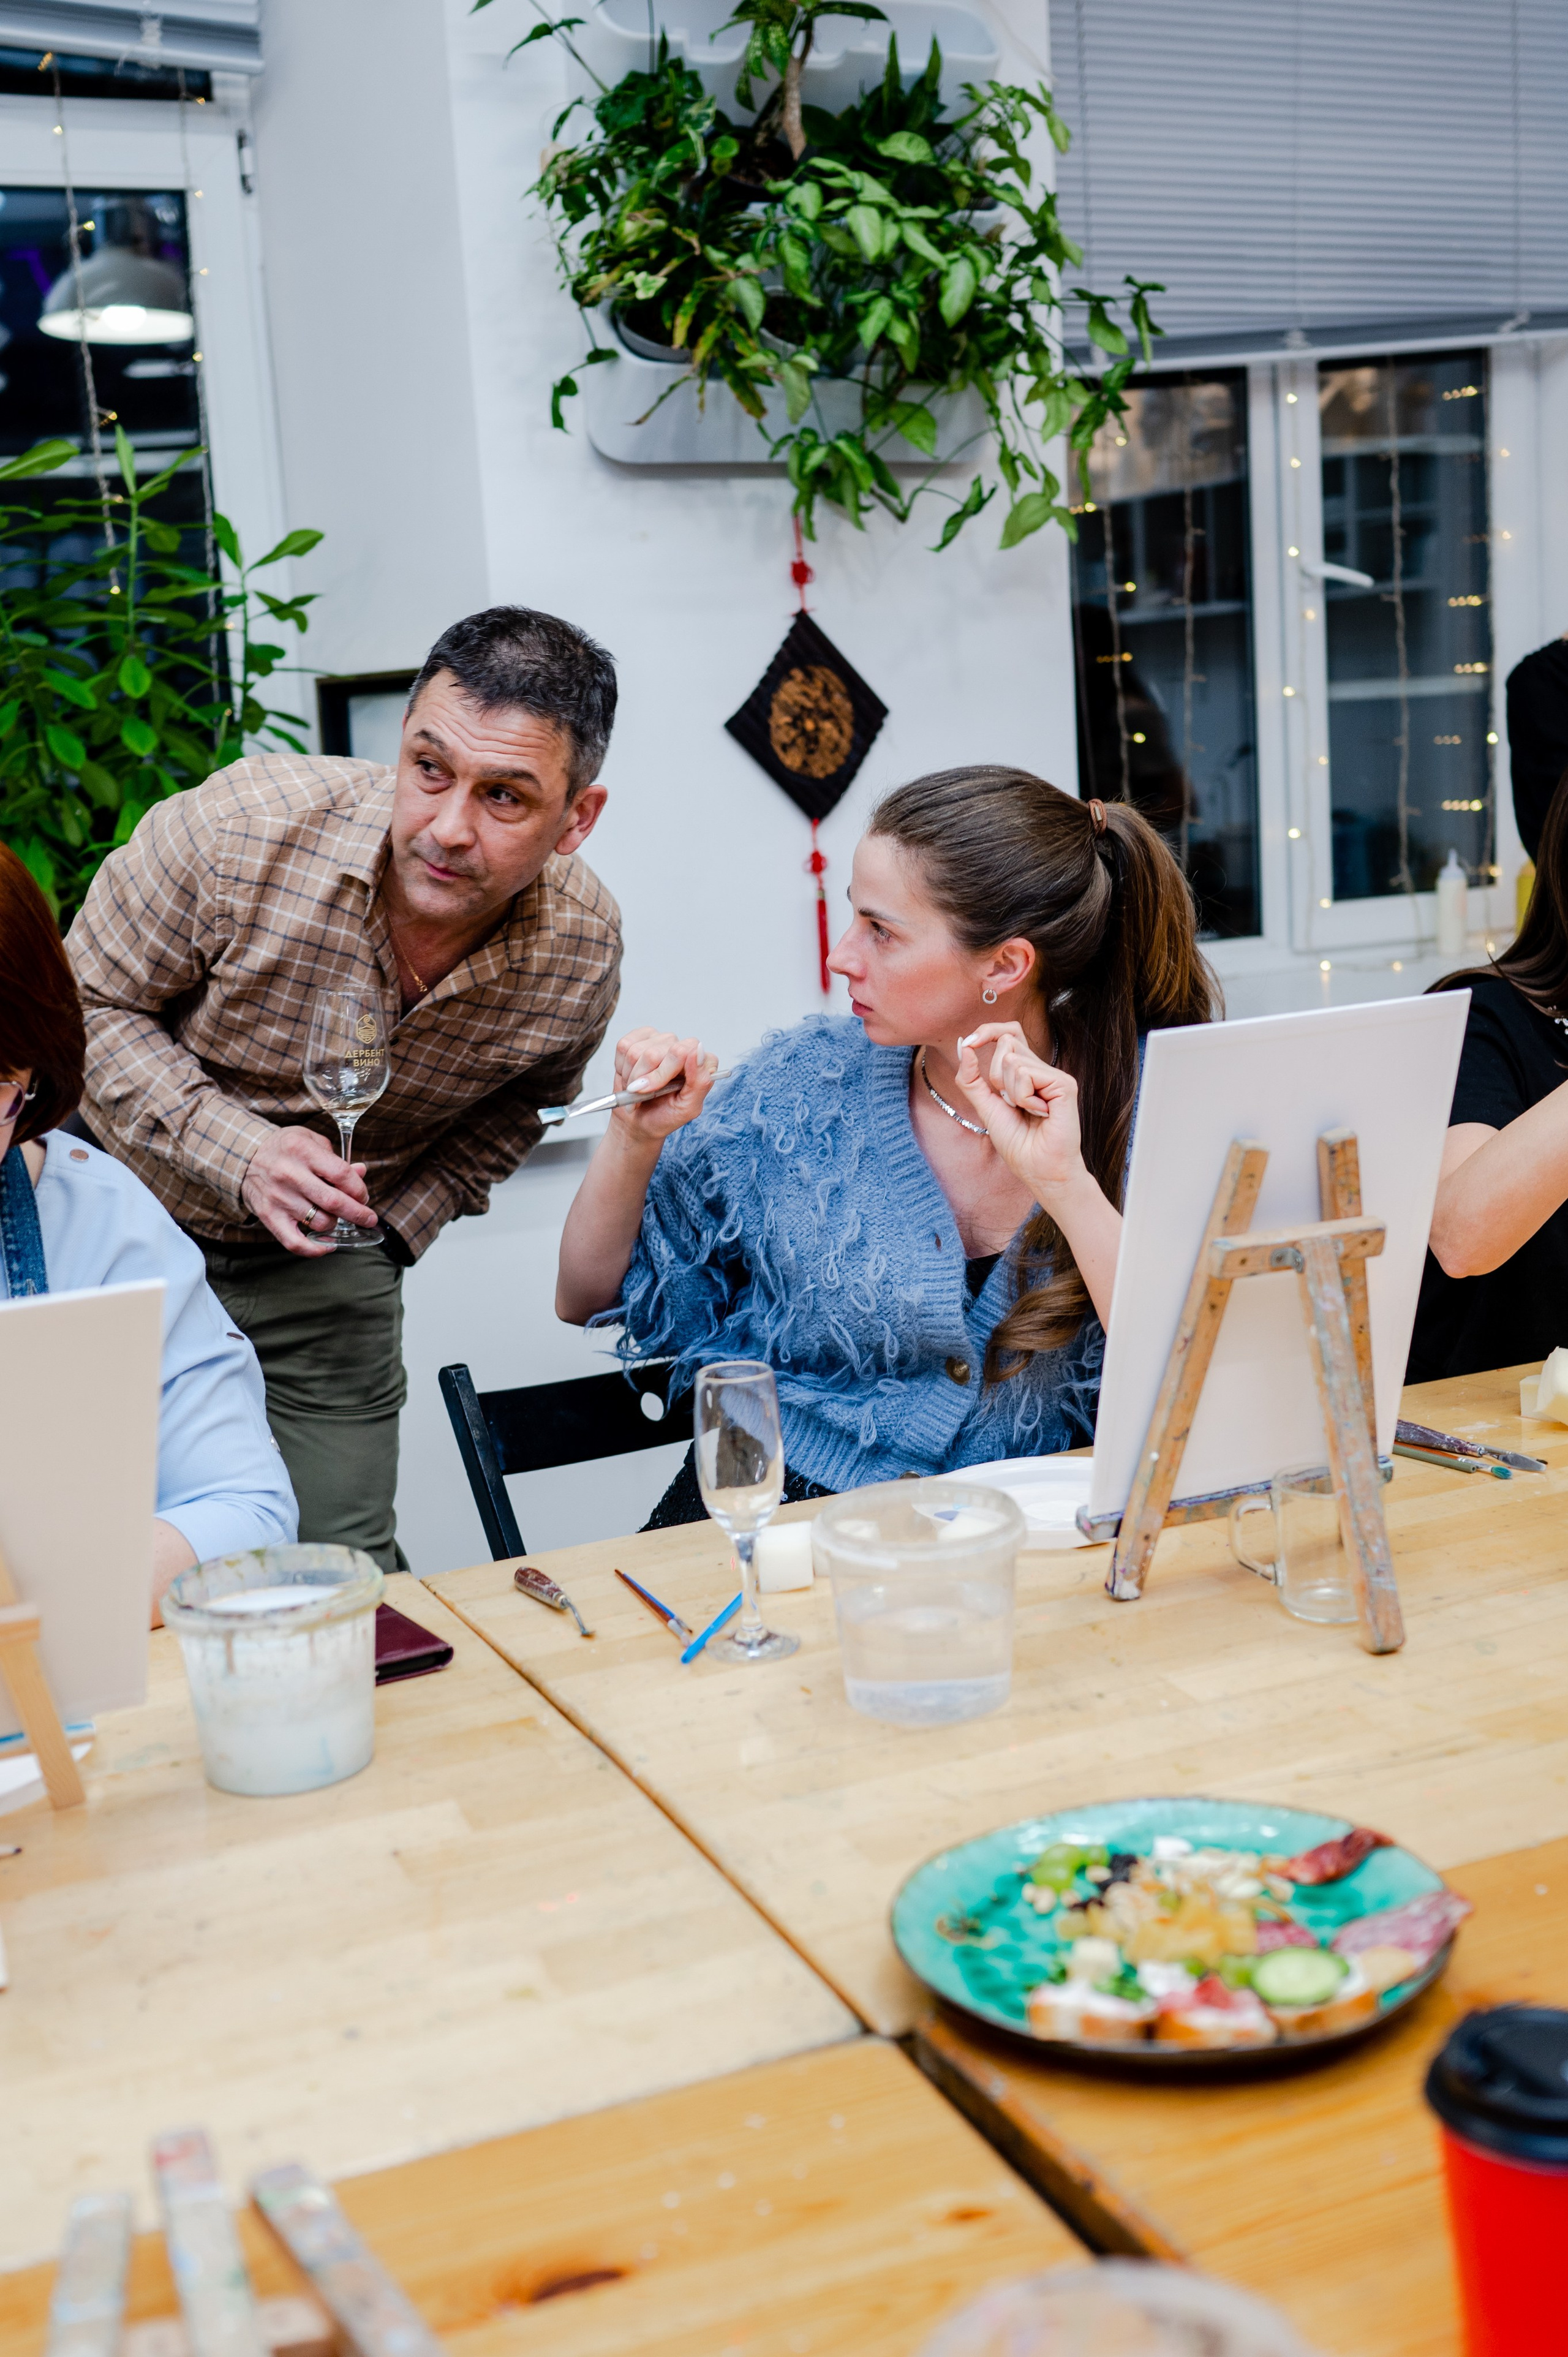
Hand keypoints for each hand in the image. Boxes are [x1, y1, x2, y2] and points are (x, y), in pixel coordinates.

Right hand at [242, 1125, 375, 1255]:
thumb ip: (336, 1158)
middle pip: (334, 1202)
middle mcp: (289, 1174)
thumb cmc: (285, 1149)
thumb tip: (361, 1173)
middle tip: (369, 1218)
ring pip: (320, 1223)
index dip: (358, 1189)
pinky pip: (295, 1242)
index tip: (363, 1196)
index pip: (341, 1174)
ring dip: (335, 1224)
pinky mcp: (269, 1216)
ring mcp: (278, 1198)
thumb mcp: (311, 1141)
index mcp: (302, 1151)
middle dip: (358, 1213)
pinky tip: (328, 1245)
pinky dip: (315, 1249)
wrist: (245, 1158)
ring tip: (335, 1217)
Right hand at [609, 1028, 717, 1147]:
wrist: (638, 1122)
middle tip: (644, 1093)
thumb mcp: (687, 1108)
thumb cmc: (664, 1117)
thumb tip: (698, 1051)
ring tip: (638, 1088)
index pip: (683, 1051)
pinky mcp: (640, 1038)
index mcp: (701, 1063)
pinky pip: (624, 1046)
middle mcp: (683, 1048)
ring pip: (636, 1051)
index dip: (663, 1073)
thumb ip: (700, 1081)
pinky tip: (631, 1076)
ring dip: (632, 1076)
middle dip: (643, 1079)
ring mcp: (661, 1041)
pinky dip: (622, 1067)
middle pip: (654, 1053)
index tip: (654, 1090)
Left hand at [953, 1023, 1089, 1203]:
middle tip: (1012, 1103)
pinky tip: (1040, 1114)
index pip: (1008, 1033)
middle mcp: (1041, 1069)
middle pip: (1006, 1041)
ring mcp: (1054, 1075)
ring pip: (1012, 1058)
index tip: (967, 1043)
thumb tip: (962, 1045)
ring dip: (1010, 1092)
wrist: (1039, 1170)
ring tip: (1028, 1112)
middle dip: (995, 1075)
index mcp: (1025, 1072)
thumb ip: (971, 1079)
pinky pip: (1025, 1074)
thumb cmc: (1018, 1144)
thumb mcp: (985, 1107)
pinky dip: (1023, 1097)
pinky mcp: (1064, 1084)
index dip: (987, 1031)